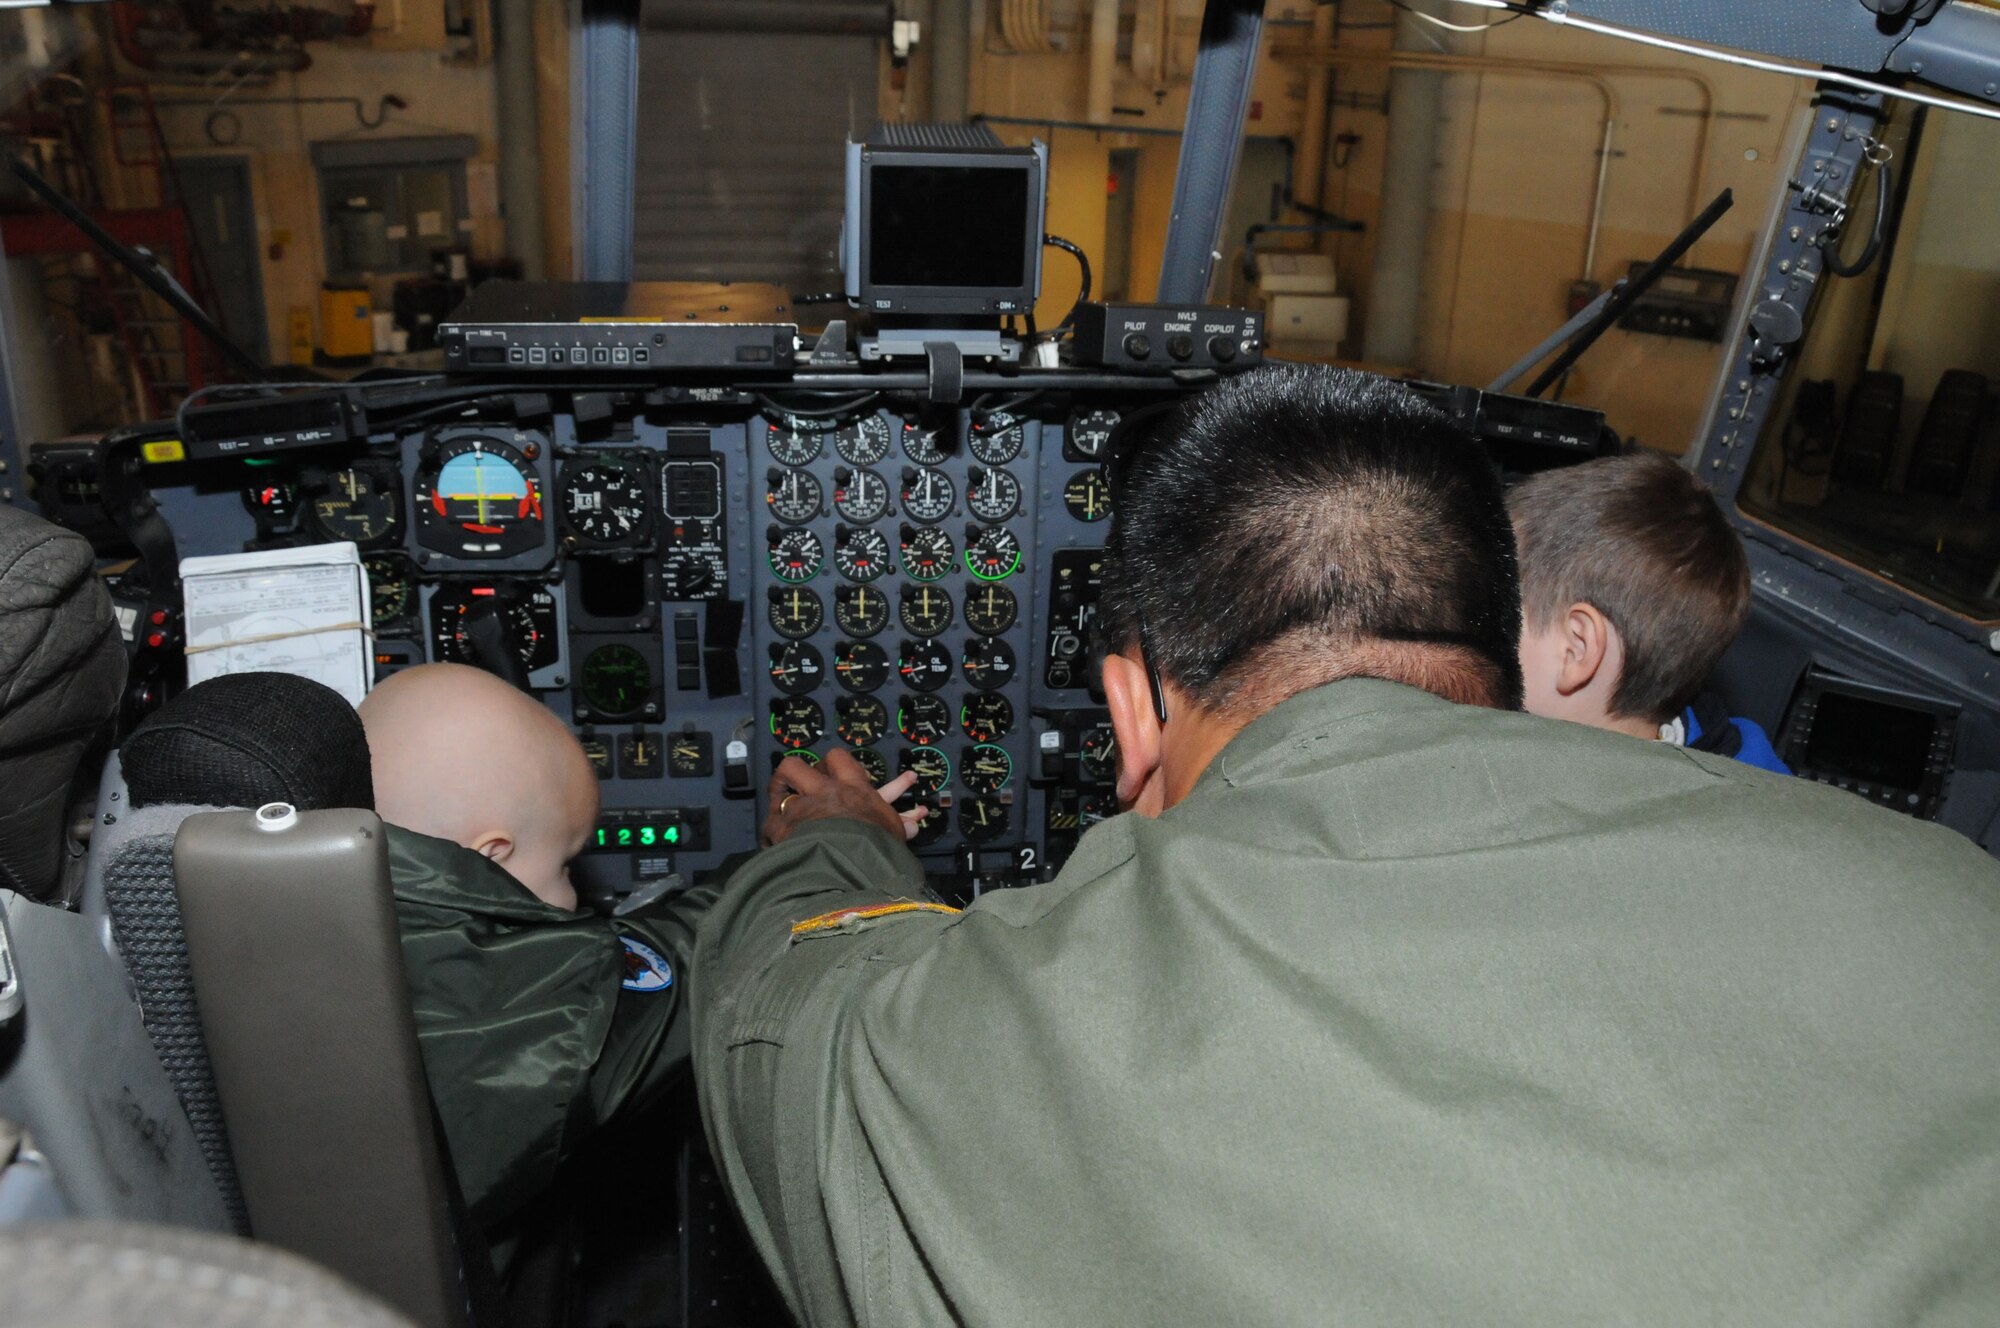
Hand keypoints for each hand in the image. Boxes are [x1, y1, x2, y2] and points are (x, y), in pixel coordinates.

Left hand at [763, 748, 929, 846]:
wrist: (851, 866)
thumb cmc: (878, 849)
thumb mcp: (894, 835)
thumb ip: (899, 825)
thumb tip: (913, 825)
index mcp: (853, 789)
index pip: (839, 760)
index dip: (835, 763)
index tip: (837, 771)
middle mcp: (823, 792)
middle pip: (799, 765)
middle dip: (798, 770)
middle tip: (800, 779)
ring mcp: (799, 808)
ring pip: (779, 786)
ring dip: (779, 792)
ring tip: (779, 797)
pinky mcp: (782, 828)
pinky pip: (770, 821)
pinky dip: (771, 829)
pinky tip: (772, 834)